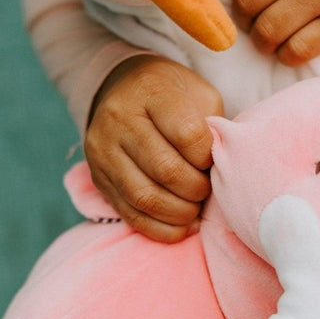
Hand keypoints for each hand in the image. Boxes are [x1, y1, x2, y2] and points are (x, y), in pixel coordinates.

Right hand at [84, 55, 220, 241]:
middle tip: (207, 189)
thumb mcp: (200, 95)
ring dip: (180, 213)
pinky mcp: (98, 176)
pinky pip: (129, 213)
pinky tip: (181, 225)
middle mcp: (120, 118)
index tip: (212, 161)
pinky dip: (160, 228)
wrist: (124, 90)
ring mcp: (103, 149)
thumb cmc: (175, 96)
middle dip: (196, 190)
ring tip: (195, 210)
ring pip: (145, 197)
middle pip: (166, 170)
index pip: (188, 135)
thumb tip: (222, 172)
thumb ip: (214, 127)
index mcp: (152, 90)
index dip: (207, 158)